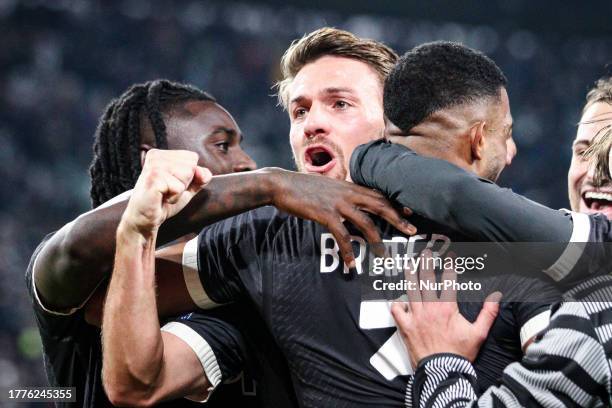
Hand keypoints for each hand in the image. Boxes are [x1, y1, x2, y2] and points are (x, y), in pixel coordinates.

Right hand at [122, 149, 211, 235]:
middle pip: (191, 165)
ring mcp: (153, 166)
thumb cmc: (164, 202)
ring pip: (187, 174)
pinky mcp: (153, 178)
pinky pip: (179, 187)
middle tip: (167, 191)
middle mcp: (156, 156)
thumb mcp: (187, 187)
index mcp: (163, 154)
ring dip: (179, 191)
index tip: (172, 184)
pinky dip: (174, 198)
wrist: (145, 220)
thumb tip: (203, 172)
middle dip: (184, 183)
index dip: (188, 176)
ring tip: (164, 194)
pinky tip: (161, 198)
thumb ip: (200, 177)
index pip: (192, 157)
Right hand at [272, 170, 415, 267]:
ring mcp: (338, 203)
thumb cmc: (302, 187)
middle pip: (380, 205)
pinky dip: (348, 251)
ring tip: (383, 255)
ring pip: (366, 222)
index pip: (378, 193)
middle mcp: (348, 193)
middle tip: (412, 231)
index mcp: (349, 186)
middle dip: (398, 218)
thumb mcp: (327, 186)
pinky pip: (342, 235)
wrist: (281, 184)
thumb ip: (341, 194)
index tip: (409, 211)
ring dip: (376, 240)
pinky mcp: (325, 214)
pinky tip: (351, 263)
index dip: (395, 203)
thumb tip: (350, 203)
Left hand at [391, 250, 500, 366]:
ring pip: (410, 290)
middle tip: (426, 253)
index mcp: (447, 308)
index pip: (448, 280)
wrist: (442, 371)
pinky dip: (396, 302)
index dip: (449, 265)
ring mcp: (415, 316)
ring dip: (409, 275)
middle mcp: (429, 308)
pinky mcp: (405, 326)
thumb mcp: (479, 334)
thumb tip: (496, 297)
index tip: (449, 256)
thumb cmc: (459, 354)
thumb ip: (488, 314)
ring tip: (409, 264)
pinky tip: (398, 297)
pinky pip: (396, 309)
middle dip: (426, 263)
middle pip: (426, 279)